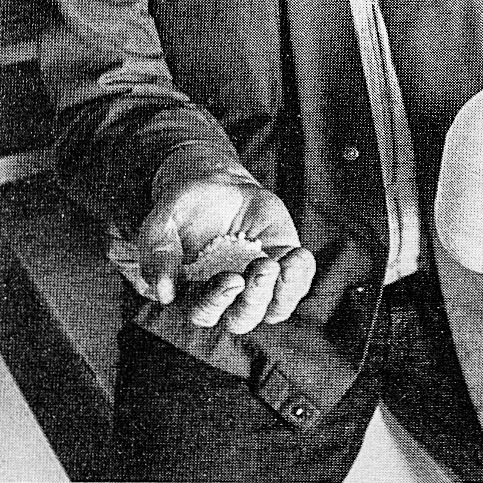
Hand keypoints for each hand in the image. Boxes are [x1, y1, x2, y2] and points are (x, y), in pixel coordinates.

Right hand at [136, 173, 315, 333]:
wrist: (217, 185)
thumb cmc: (184, 207)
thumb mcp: (163, 221)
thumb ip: (158, 253)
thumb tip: (163, 293)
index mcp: (193, 293)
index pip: (204, 312)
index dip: (218, 301)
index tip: (231, 278)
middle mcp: (227, 297)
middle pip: (242, 318)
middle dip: (255, 299)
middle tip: (262, 267)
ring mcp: (257, 284)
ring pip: (274, 309)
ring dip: (285, 292)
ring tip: (286, 261)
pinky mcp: (281, 267)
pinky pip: (296, 284)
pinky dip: (301, 275)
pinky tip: (300, 256)